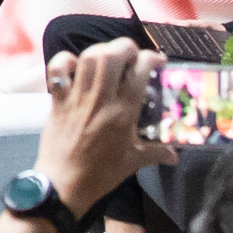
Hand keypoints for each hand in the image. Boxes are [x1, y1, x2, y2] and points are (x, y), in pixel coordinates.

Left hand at [35, 40, 158, 209]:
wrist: (63, 185)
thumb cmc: (101, 174)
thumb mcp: (133, 162)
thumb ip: (157, 153)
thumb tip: (175, 155)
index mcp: (123, 112)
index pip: (140, 72)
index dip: (151, 59)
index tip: (156, 61)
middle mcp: (100, 99)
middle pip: (112, 55)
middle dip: (125, 47)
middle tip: (132, 56)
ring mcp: (77, 97)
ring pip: (88, 57)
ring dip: (101, 50)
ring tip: (110, 57)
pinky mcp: (58, 100)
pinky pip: (58, 69)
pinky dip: (65, 61)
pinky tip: (76, 66)